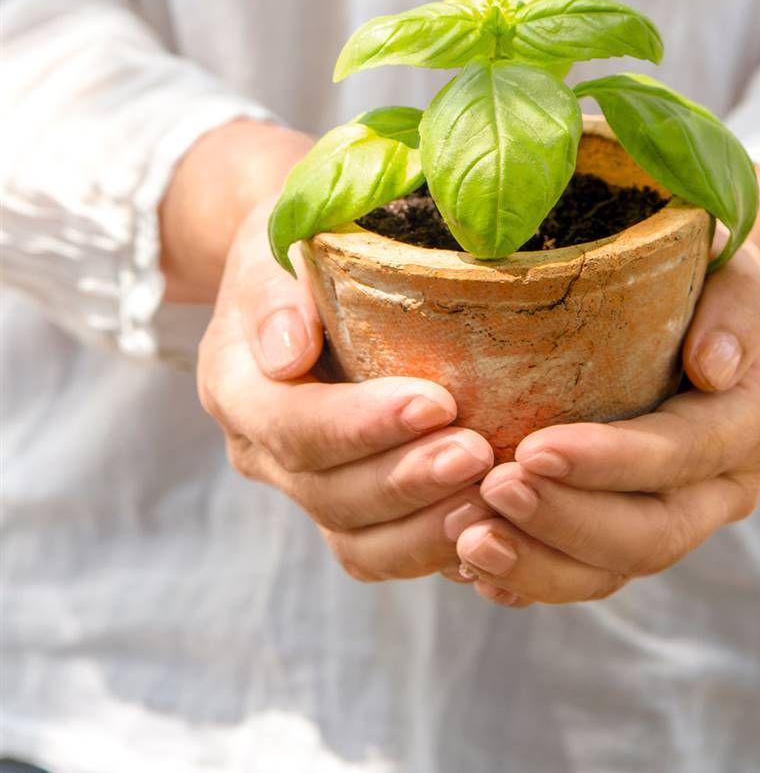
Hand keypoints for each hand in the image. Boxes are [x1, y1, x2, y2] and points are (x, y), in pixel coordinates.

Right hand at [197, 200, 495, 582]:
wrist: (300, 265)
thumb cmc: (297, 240)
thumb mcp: (274, 237)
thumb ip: (274, 291)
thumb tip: (287, 351)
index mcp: (237, 386)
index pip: (293, 425)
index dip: (362, 425)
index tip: (436, 401)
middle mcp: (263, 450)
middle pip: (329, 493)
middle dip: (408, 480)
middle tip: (480, 454)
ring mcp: (306, 485)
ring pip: (358, 541)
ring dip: (427, 527)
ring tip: (493, 496)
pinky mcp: (351, 506)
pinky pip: (388, 551)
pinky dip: (438, 548)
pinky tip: (493, 525)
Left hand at [455, 236, 759, 605]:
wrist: (715, 308)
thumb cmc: (713, 274)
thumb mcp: (737, 271)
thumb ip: (736, 310)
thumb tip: (712, 366)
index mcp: (753, 420)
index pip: (681, 454)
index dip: (610, 462)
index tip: (532, 449)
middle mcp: (724, 486)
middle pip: (650, 534)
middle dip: (564, 522)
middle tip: (489, 491)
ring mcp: (681, 518)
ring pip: (613, 571)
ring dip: (538, 565)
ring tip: (467, 539)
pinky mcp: (635, 532)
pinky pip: (585, 575)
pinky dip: (530, 579)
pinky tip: (472, 567)